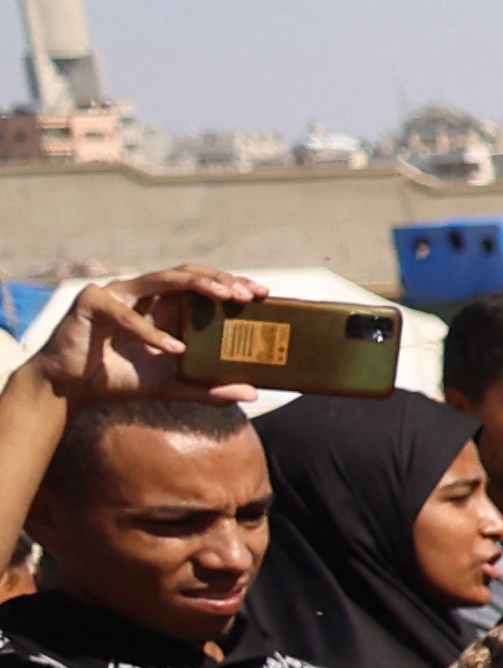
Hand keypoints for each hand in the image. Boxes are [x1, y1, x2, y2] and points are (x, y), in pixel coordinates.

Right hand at [10, 267, 251, 420]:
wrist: (72, 388)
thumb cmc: (120, 378)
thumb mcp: (172, 385)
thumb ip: (210, 388)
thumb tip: (253, 393)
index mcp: (163, 305)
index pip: (202, 285)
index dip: (232, 284)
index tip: (264, 294)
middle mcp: (143, 293)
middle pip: (187, 274)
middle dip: (220, 280)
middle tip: (248, 294)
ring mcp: (117, 294)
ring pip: (161, 279)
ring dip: (196, 286)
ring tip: (224, 299)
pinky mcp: (91, 303)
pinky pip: (126, 314)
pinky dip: (150, 331)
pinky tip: (174, 348)